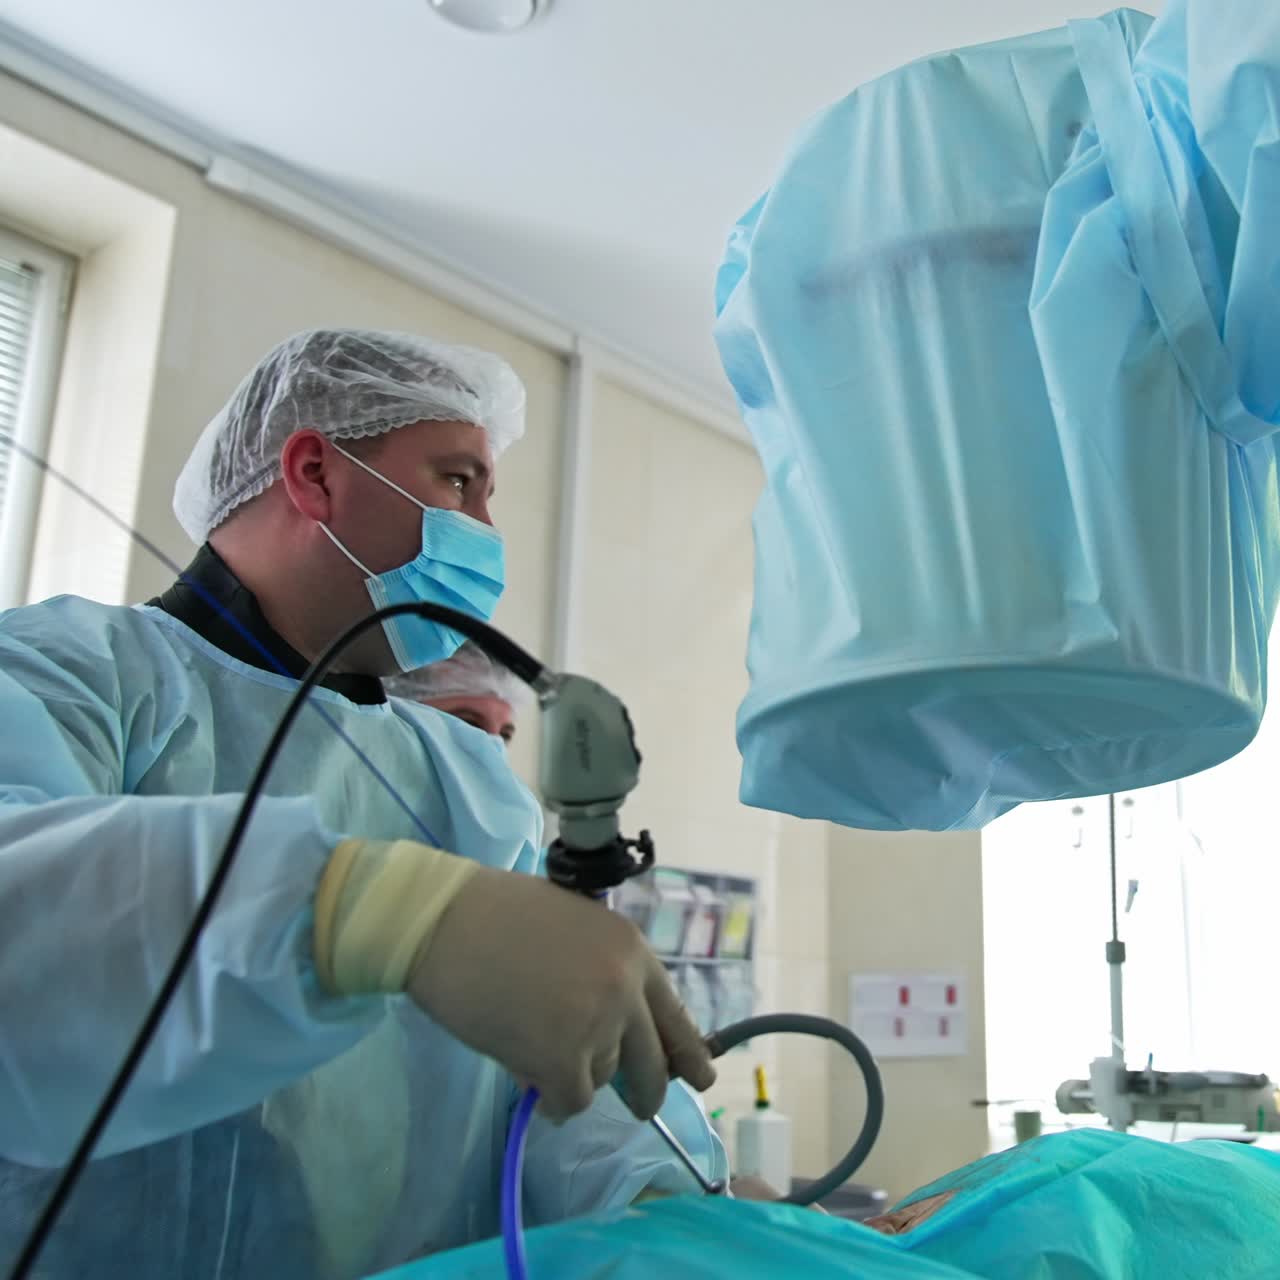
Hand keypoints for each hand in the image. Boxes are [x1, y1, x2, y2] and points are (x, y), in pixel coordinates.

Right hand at [408, 866, 715, 1119]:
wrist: (444, 921)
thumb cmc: (496, 915)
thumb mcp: (574, 927)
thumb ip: (604, 972)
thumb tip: (617, 1032)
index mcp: (632, 951)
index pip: (676, 1015)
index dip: (689, 1053)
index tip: (700, 1077)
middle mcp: (627, 989)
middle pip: (654, 1063)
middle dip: (646, 1090)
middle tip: (638, 1105)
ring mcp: (598, 1025)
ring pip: (602, 1080)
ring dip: (574, 1075)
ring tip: (533, 1041)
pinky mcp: (563, 1059)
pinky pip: (571, 1102)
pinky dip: (551, 1099)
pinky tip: (528, 1075)